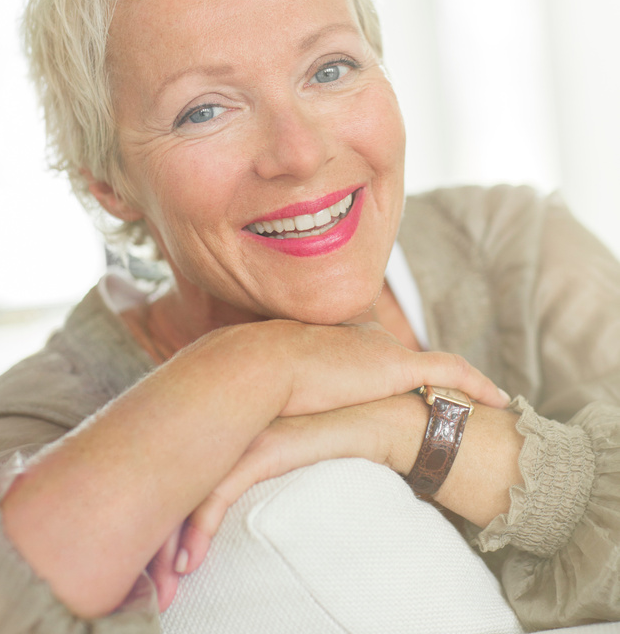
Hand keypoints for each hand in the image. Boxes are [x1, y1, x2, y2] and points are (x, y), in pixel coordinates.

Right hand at [278, 321, 509, 415]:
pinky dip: (476, 384)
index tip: (404, 391)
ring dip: (462, 389)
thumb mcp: (277, 387)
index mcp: (340, 338)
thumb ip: (289, 396)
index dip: (395, 373)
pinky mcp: (398, 365)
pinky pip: (451, 372)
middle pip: (410, 363)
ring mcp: (384, 348)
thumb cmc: (260, 384)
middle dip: (433, 381)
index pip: (377, 355)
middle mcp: (367, 336)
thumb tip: (272, 424)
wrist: (263, 367)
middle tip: (458, 405)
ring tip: (485, 406)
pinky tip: (498, 401)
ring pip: (437, 369)